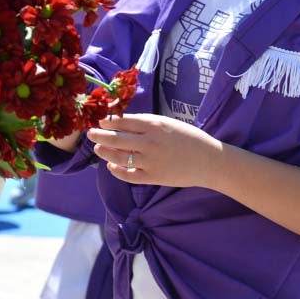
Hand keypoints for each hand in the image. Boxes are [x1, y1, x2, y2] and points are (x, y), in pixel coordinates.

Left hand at [87, 113, 224, 187]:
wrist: (208, 160)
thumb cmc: (188, 138)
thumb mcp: (168, 123)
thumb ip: (146, 123)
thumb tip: (120, 122)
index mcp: (154, 125)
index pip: (123, 122)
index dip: (108, 122)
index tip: (100, 121)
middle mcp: (150, 142)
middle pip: (115, 139)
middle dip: (99, 136)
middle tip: (91, 134)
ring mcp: (150, 161)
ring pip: (118, 157)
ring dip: (105, 152)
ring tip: (98, 149)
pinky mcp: (153, 177)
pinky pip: (128, 175)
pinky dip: (116, 170)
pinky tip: (111, 165)